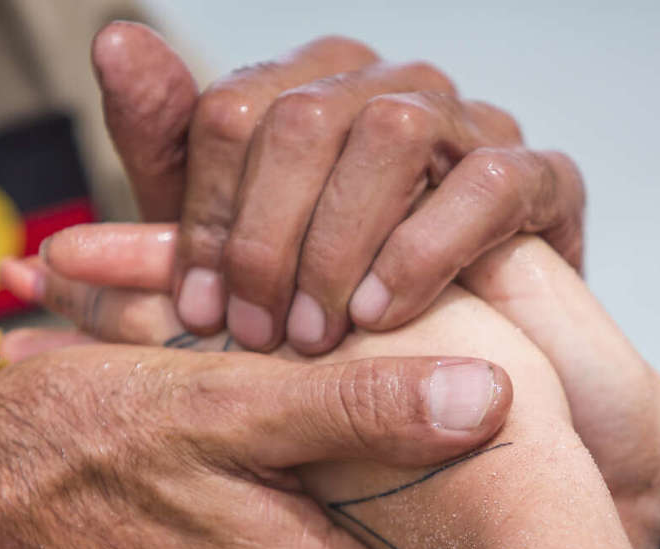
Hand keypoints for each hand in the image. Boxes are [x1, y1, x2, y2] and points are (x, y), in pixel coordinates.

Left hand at [50, 22, 583, 353]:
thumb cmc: (342, 316)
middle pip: (303, 118)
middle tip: (254, 334)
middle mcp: (388, 89)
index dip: (204, 214)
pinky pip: (486, 184)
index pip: (232, 111)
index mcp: (310, 94)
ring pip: (392, 132)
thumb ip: (172, 157)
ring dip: (338, 243)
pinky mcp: (545, 178)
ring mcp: (471, 125)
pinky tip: (384, 317)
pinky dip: (423, 250)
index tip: (196, 310)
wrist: (474, 397)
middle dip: (266, 237)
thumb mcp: (237, 248)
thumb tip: (114, 40)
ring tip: (316, 333)